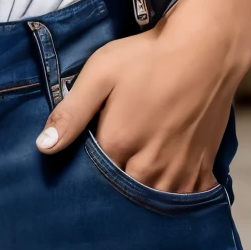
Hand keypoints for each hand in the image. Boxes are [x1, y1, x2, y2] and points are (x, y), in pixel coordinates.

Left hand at [34, 0, 249, 193]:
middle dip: (113, 190)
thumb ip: (71, 113)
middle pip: (122, 195)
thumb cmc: (150, 56)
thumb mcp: (101, 73)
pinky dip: (177, 198)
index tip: (84, 164)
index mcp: (119, 144)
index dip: (86, 173)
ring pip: (154, 201)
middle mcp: (149, 166)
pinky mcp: (204, 166)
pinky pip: (187, 200)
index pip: (92, 178)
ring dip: (143, 197)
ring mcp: (179, 170)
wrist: (207, 48)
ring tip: (136, 178)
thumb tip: (43, 148)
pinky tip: (168, 183)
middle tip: (112, 170)